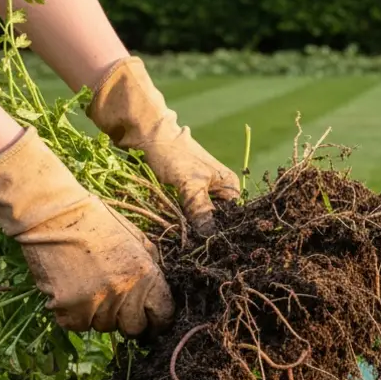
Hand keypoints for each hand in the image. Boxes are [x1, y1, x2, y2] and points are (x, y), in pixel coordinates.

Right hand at [0, 128, 174, 335]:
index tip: (153, 322)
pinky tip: (73, 295)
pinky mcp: (68, 307)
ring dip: (101, 315)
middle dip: (129, 320)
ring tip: (91, 289)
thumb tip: (158, 295)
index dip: (159, 321)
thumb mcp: (137, 240)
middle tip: (118, 306)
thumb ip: (151, 268)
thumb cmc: (97, 223)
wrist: (53, 216)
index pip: (163, 315)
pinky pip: (78, 325)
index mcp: (146, 274)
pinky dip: (76, 315)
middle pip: (134, 328)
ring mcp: (95, 302)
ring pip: (104, 327)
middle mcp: (123, 292)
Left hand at [86, 56, 239, 236]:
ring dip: (190, 227)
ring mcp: (202, 192)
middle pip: (216, 219)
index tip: (206, 243)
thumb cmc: (172, 156)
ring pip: (200, 218)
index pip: (233, 218)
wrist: (147, 136)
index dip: (221, 231)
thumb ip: (202, 210)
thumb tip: (210, 236)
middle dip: (204, 230)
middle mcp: (219, 190)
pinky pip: (187, 213)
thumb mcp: (189, 185)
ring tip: (181, 236)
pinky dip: (180, 219)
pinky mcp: (186, 193)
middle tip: (191, 242)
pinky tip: (174, 226)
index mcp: (229, 186)